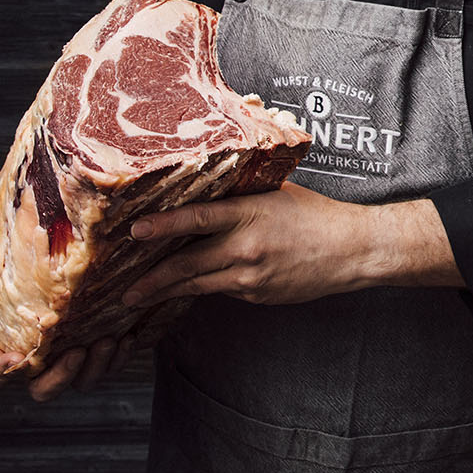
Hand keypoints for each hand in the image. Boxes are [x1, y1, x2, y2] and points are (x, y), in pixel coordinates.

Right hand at [0, 256, 132, 400]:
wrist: (59, 267)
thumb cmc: (17, 275)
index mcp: (3, 351)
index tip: (13, 358)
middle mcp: (37, 364)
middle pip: (42, 391)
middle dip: (60, 378)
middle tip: (76, 352)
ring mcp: (67, 362)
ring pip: (81, 382)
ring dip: (95, 368)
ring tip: (108, 340)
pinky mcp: (96, 354)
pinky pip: (108, 368)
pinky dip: (117, 358)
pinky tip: (126, 338)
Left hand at [120, 182, 461, 308]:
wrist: (351, 250)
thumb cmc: (314, 214)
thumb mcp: (277, 191)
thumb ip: (241, 189)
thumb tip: (207, 175)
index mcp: (250, 213)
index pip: (197, 218)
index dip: (162, 226)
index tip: (134, 231)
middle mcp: (247, 247)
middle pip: (187, 265)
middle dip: (150, 279)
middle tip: (121, 287)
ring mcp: (251, 275)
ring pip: (198, 286)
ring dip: (165, 292)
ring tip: (135, 298)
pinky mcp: (256, 294)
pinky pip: (220, 289)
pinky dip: (200, 288)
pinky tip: (181, 290)